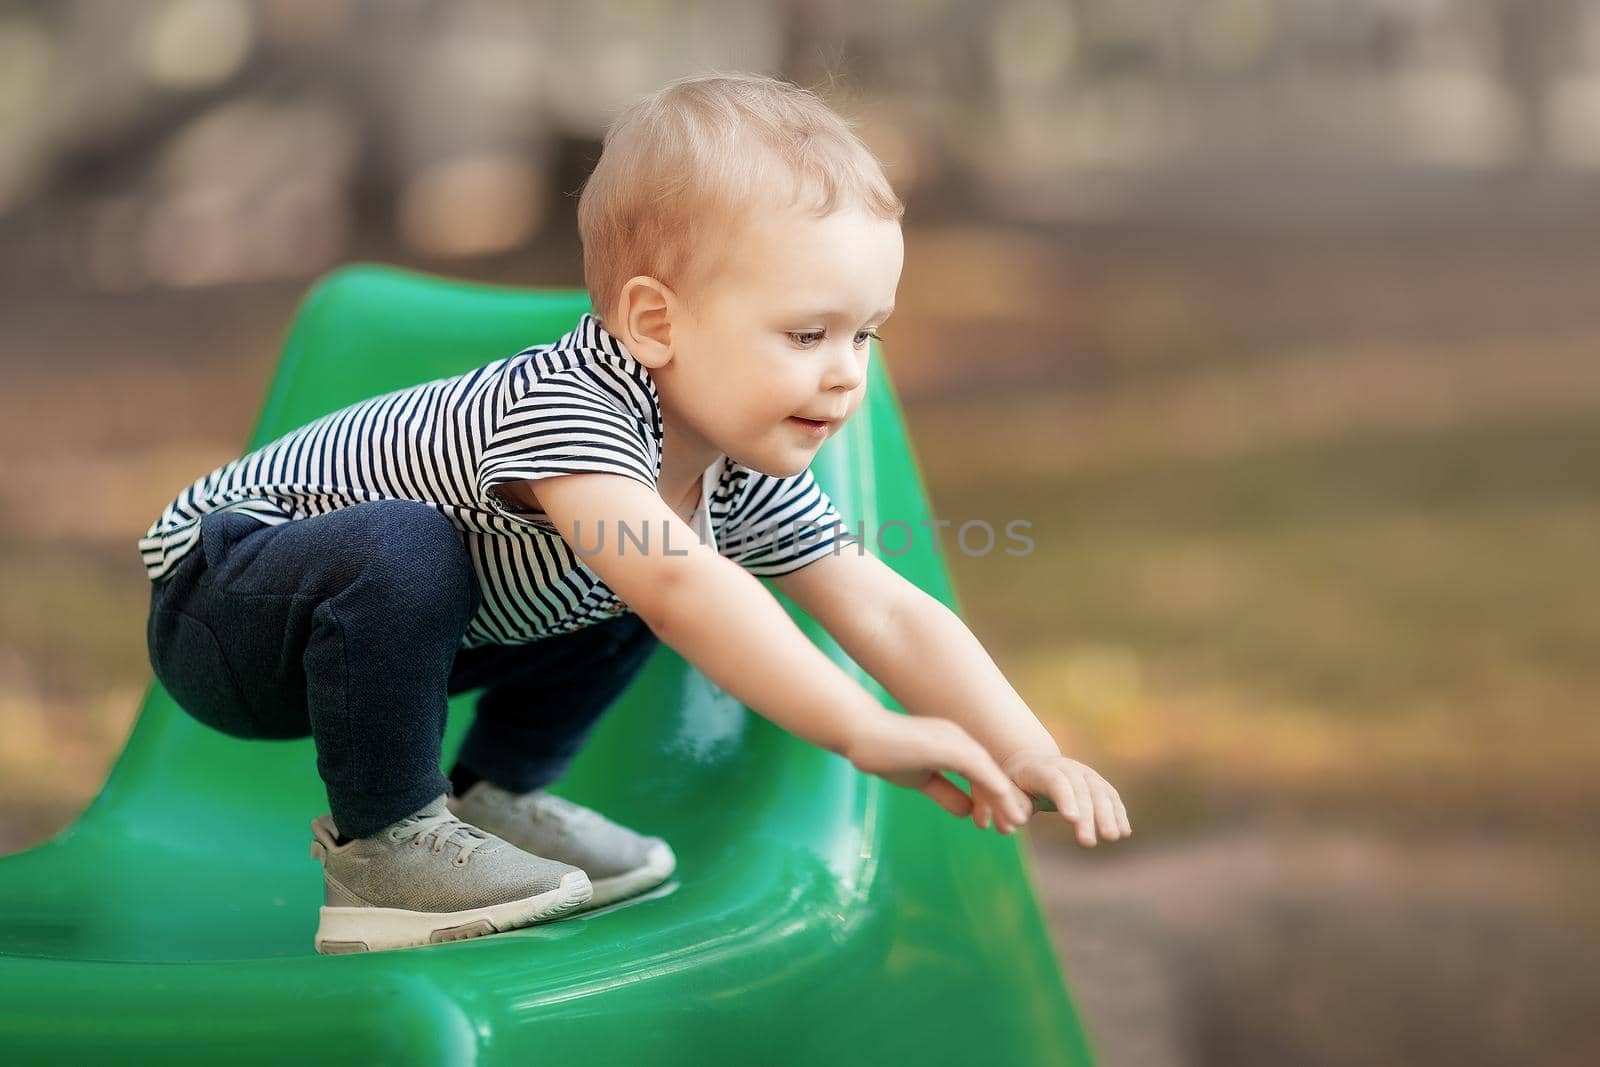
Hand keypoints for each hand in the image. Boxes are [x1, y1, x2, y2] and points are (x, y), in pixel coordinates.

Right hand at [845, 712, 1033, 833]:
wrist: (858, 734)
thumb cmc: (885, 755)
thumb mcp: (921, 779)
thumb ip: (946, 793)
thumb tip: (969, 812)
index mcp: (954, 747)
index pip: (983, 776)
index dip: (995, 799)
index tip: (1005, 824)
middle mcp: (958, 739)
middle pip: (991, 772)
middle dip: (1006, 799)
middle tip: (1018, 825)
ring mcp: (951, 738)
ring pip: (987, 769)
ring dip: (1003, 795)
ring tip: (1016, 820)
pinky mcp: (943, 742)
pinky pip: (973, 763)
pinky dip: (989, 781)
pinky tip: (1000, 797)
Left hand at [1001, 748, 1130, 847]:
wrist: (1029, 760)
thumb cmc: (1013, 782)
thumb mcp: (1002, 790)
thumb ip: (1005, 806)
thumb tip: (1011, 825)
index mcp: (1040, 769)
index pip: (1056, 782)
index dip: (1065, 798)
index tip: (1072, 819)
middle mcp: (1066, 767)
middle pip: (1081, 789)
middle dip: (1087, 815)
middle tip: (1088, 842)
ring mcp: (1083, 773)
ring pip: (1099, 792)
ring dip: (1108, 815)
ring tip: (1113, 837)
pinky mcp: (1095, 782)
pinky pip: (1109, 796)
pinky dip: (1118, 812)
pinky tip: (1124, 831)